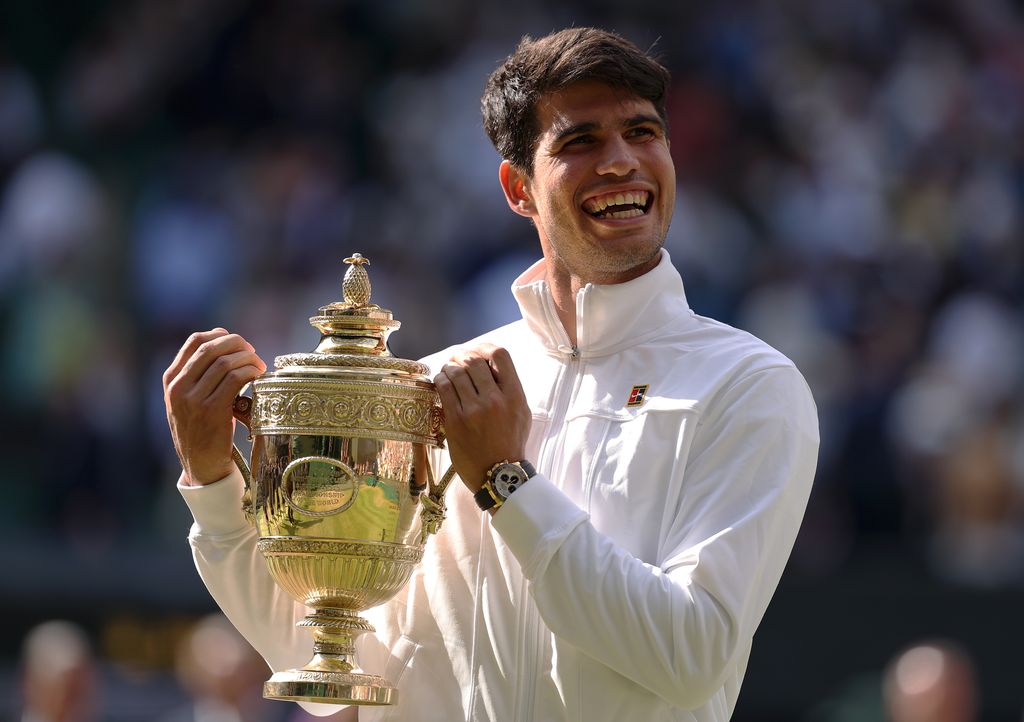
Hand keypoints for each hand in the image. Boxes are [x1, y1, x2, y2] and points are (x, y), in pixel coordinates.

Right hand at [163, 328, 266, 485]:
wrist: (201, 466)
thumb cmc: (201, 429)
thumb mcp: (188, 400)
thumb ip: (198, 374)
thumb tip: (222, 340)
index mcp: (171, 380)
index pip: (195, 341)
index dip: (220, 336)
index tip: (237, 343)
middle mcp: (178, 387)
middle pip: (212, 348)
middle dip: (238, 345)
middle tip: (253, 353)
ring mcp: (193, 399)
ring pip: (226, 362)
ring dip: (248, 359)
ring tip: (258, 366)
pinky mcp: (212, 411)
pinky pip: (236, 379)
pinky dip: (250, 372)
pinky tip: (258, 377)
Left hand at [434, 344, 530, 494]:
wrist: (499, 474)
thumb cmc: (510, 443)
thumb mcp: (522, 413)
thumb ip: (509, 389)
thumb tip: (491, 367)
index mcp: (515, 395)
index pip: (500, 355)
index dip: (486, 347)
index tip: (478, 351)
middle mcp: (496, 399)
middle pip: (475, 360)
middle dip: (463, 355)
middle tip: (458, 359)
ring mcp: (475, 410)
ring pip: (457, 372)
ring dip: (450, 367)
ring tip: (448, 370)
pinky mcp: (456, 421)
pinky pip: (444, 388)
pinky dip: (441, 380)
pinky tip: (442, 382)